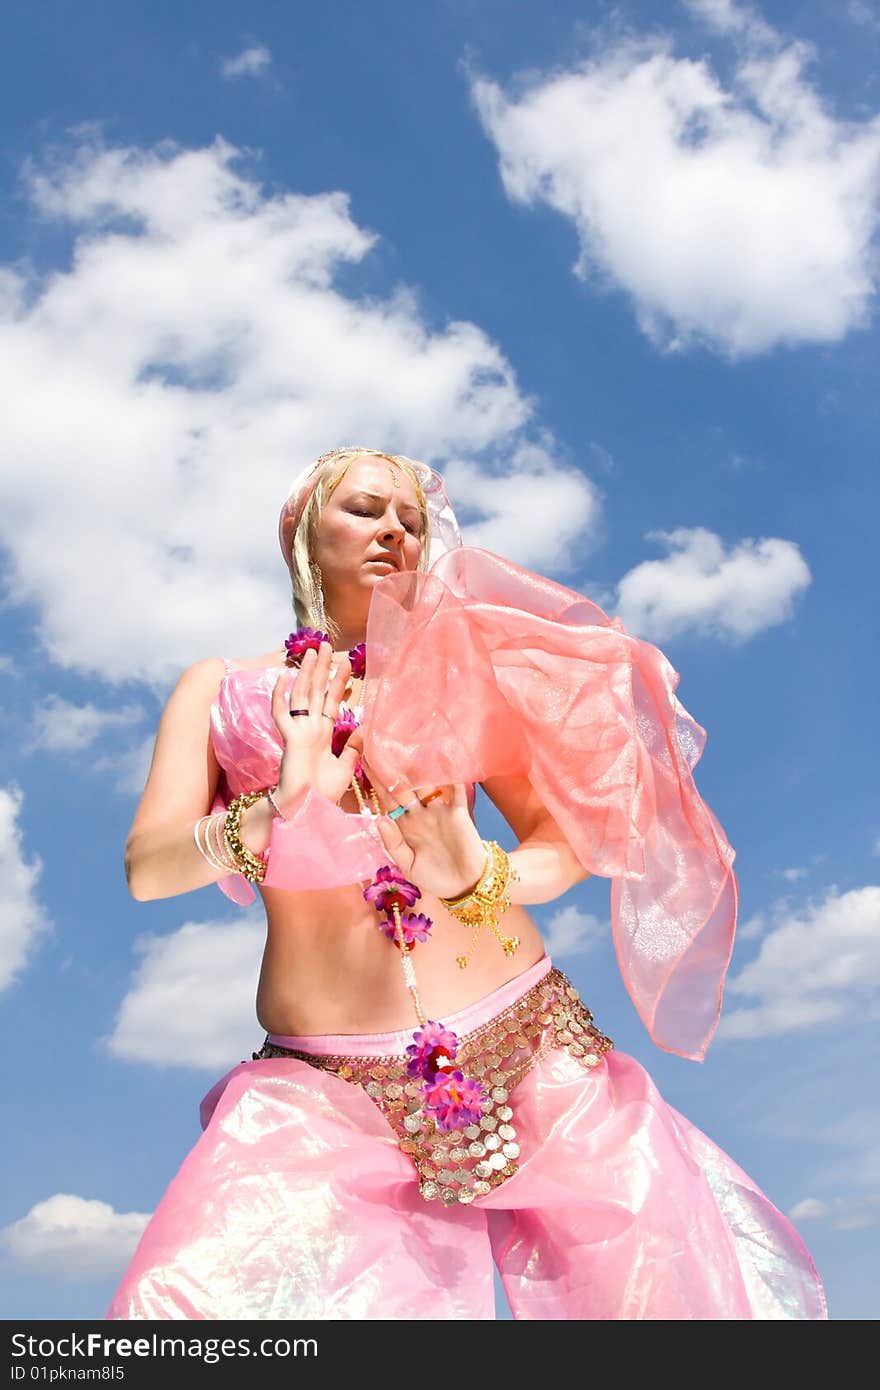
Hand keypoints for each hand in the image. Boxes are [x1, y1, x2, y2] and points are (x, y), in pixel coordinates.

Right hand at [270, 641, 363, 810]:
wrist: (309, 811)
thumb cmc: (323, 794)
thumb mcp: (345, 767)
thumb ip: (353, 747)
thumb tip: (364, 725)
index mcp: (323, 734)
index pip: (331, 701)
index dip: (337, 682)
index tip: (346, 663)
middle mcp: (310, 728)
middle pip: (316, 691)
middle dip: (322, 669)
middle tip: (327, 645)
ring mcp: (299, 732)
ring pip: (302, 695)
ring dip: (306, 673)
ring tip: (312, 651)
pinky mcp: (290, 739)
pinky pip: (282, 714)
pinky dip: (280, 696)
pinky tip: (283, 677)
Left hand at [360, 759, 486, 900]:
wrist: (466, 885)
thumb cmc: (434, 878)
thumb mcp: (408, 866)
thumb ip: (393, 844)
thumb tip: (379, 819)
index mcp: (405, 826)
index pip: (387, 799)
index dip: (375, 782)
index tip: (363, 763)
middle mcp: (420, 814)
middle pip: (403, 786)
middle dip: (391, 768)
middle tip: (380, 745)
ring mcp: (440, 811)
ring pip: (427, 784)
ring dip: (418, 766)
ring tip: (408, 745)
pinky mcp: (459, 812)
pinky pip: (455, 790)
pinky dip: (452, 775)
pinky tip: (445, 758)